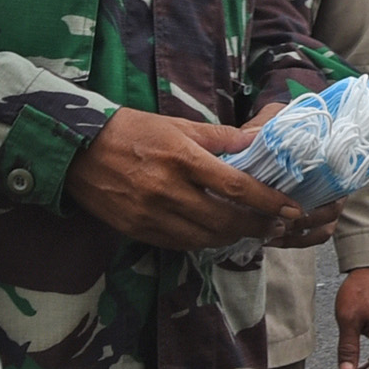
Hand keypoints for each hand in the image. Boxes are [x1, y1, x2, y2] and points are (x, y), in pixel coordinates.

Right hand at [65, 108, 333, 251]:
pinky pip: (181, 244)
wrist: (77, 149)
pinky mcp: (138, 231)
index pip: (236, 186)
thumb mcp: (176, 124)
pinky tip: (215, 234)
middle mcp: (168, 190)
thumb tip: (258, 141)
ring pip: (205, 239)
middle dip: (257, 226)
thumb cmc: (130, 130)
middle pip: (226, 220)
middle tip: (277, 225)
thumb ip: (219, 137)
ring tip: (250, 231)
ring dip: (233, 238)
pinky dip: (203, 241)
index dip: (268, 201)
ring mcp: (151, 215)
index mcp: (182, 158)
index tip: (291, 209)